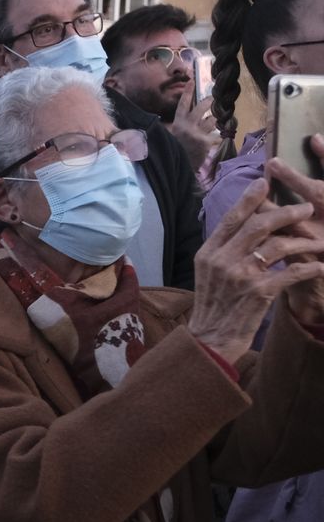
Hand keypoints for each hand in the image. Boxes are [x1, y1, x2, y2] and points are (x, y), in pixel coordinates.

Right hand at [167, 88, 218, 170]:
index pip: (183, 104)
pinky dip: (217, 136)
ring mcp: (198, 133)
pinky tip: (216, 139)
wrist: (177, 166)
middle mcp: (188, 125)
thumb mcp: (168, 136)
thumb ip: (169, 126)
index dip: (187, 92)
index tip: (192, 81)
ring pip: (212, 120)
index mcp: (177, 123)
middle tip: (213, 98)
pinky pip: (217, 135)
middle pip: (202, 108)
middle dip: (209, 102)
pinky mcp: (206, 142)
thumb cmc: (172, 150)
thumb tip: (167, 118)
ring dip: (215, 120)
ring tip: (215, 121)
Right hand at [189, 172, 323, 361]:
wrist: (211, 338)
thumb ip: (223, 250)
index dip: (249, 199)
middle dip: (285, 213)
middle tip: (305, 208)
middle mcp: (222, 260)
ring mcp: (240, 276)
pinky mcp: (259, 293)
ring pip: (277, 246)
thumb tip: (242, 226)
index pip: (231, 218)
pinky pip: (291, 272)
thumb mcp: (208, 273)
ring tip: (316, 241)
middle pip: (258, 225)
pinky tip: (320, 266)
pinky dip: (309, 268)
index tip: (264, 183)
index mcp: (208, 252)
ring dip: (302, 241)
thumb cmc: (213, 305)